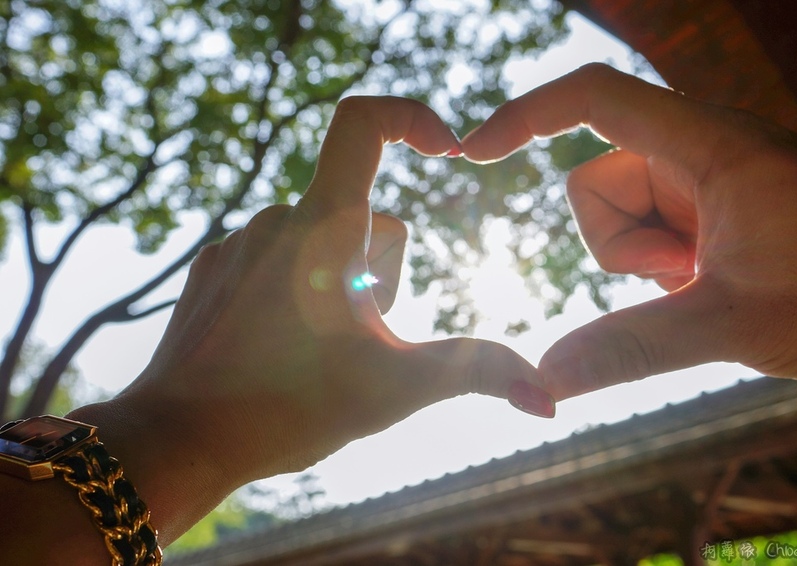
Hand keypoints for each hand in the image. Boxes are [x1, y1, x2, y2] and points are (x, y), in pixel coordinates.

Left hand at [118, 96, 550, 483]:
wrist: (178, 442)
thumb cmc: (288, 410)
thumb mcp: (397, 388)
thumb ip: (476, 374)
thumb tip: (548, 396)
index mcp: (324, 227)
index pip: (363, 122)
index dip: (411, 118)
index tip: (446, 149)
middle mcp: (277, 220)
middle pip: (365, 217)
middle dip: (382, 271)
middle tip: (360, 337)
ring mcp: (239, 244)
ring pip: (320, 242)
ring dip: (341, 284)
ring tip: (318, 350)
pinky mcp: (214, 270)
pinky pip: (276, 259)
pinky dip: (296, 290)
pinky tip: (281, 347)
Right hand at [462, 63, 796, 398]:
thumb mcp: (732, 323)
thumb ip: (631, 349)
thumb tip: (543, 380)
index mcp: (710, 146)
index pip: (595, 99)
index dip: (525, 116)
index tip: (472, 152)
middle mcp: (702, 154)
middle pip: (596, 182)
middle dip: (617, 245)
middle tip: (686, 277)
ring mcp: (706, 187)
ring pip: (618, 218)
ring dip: (641, 263)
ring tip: (708, 286)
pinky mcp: (712, 218)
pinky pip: (648, 239)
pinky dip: (660, 272)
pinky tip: (713, 289)